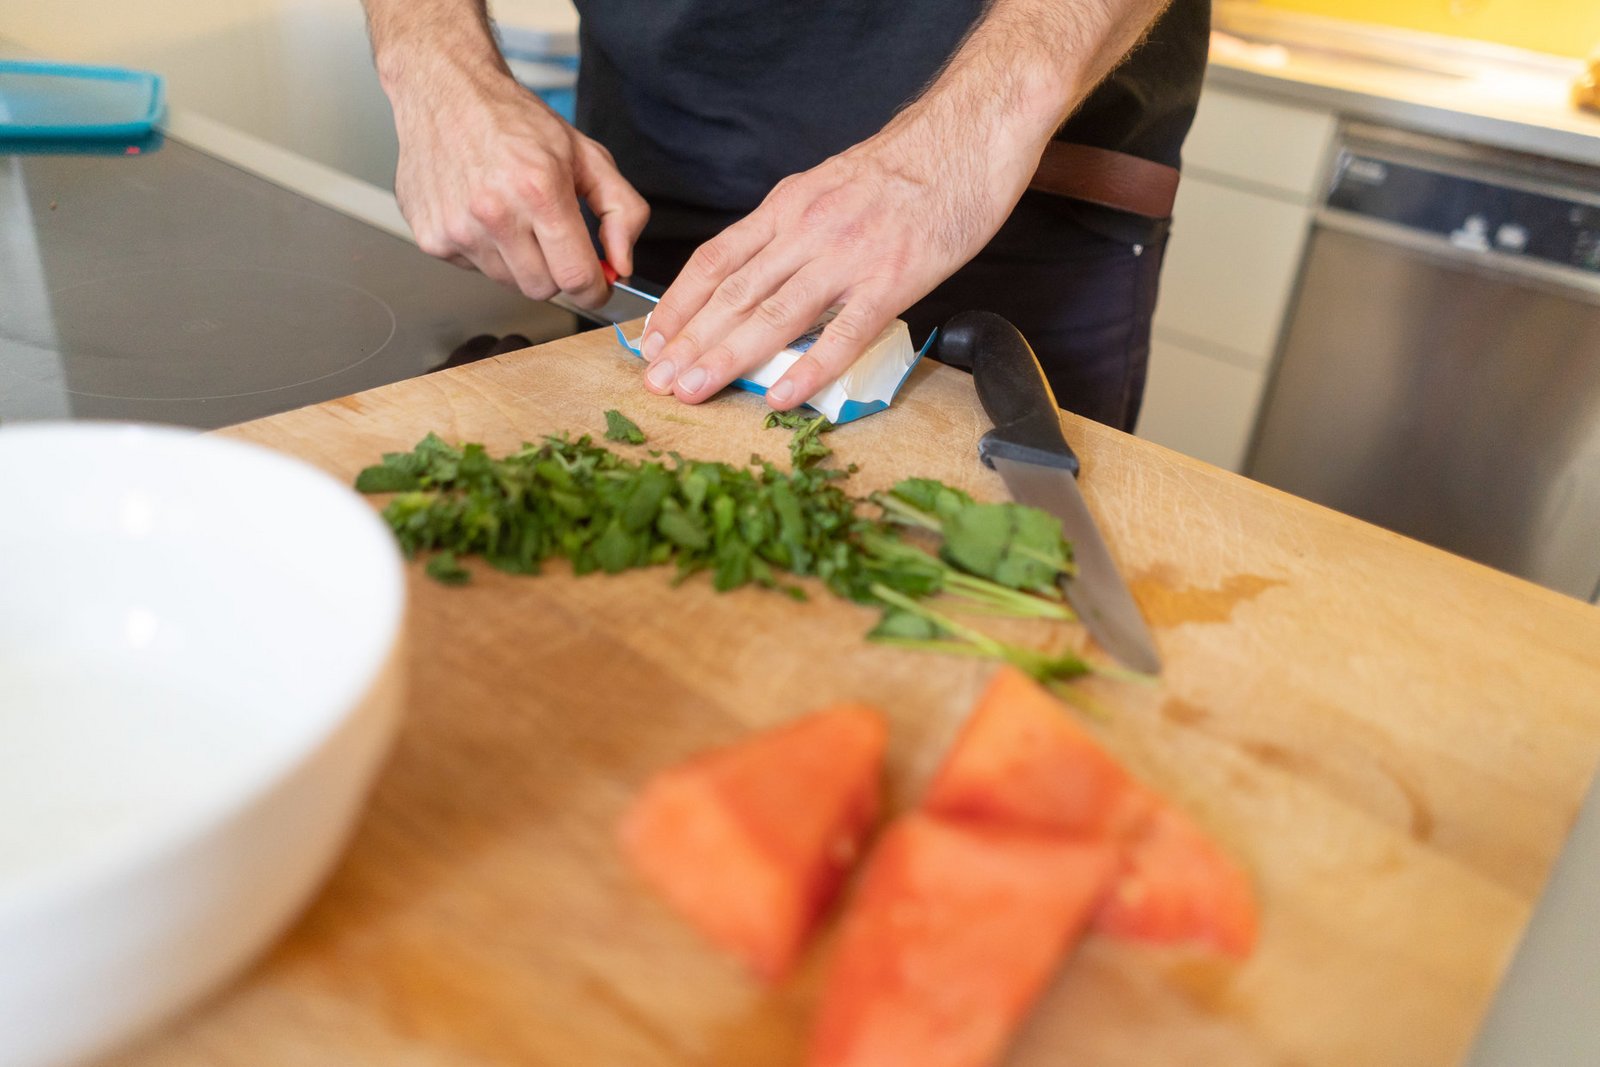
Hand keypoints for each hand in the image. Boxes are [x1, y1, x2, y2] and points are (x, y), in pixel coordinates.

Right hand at [389, 62, 648, 308]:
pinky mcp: (432, 238)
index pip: (576, 277)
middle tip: (553, 238)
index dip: (595, 289)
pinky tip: (483, 215)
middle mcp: (494, 213)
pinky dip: (487, 251)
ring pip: (509, 283)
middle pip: (543, 289)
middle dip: (557, 272)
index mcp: (539, 190)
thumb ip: (621, 211)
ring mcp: (457, 229)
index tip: (597, 284)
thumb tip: (621, 264)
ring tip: (513, 216)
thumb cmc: (515, 120)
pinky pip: (476, 270)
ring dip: (520, 261)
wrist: (445, 90)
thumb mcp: (586, 154)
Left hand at [637, 111, 1036, 408]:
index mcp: (788, 207)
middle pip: (732, 293)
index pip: (716, 260)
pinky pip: (843, 333)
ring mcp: (848, 258)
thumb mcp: (829, 184)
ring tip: (692, 391)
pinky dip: (808, 368)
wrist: (968, 137)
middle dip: (687, 342)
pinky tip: (780, 396)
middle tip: (655, 380)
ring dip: (726, 358)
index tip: (651, 339)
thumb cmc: (905, 167)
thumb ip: (793, 227)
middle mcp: (807, 231)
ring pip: (772, 314)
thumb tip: (760, 273)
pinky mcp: (892, 281)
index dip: (678, 304)